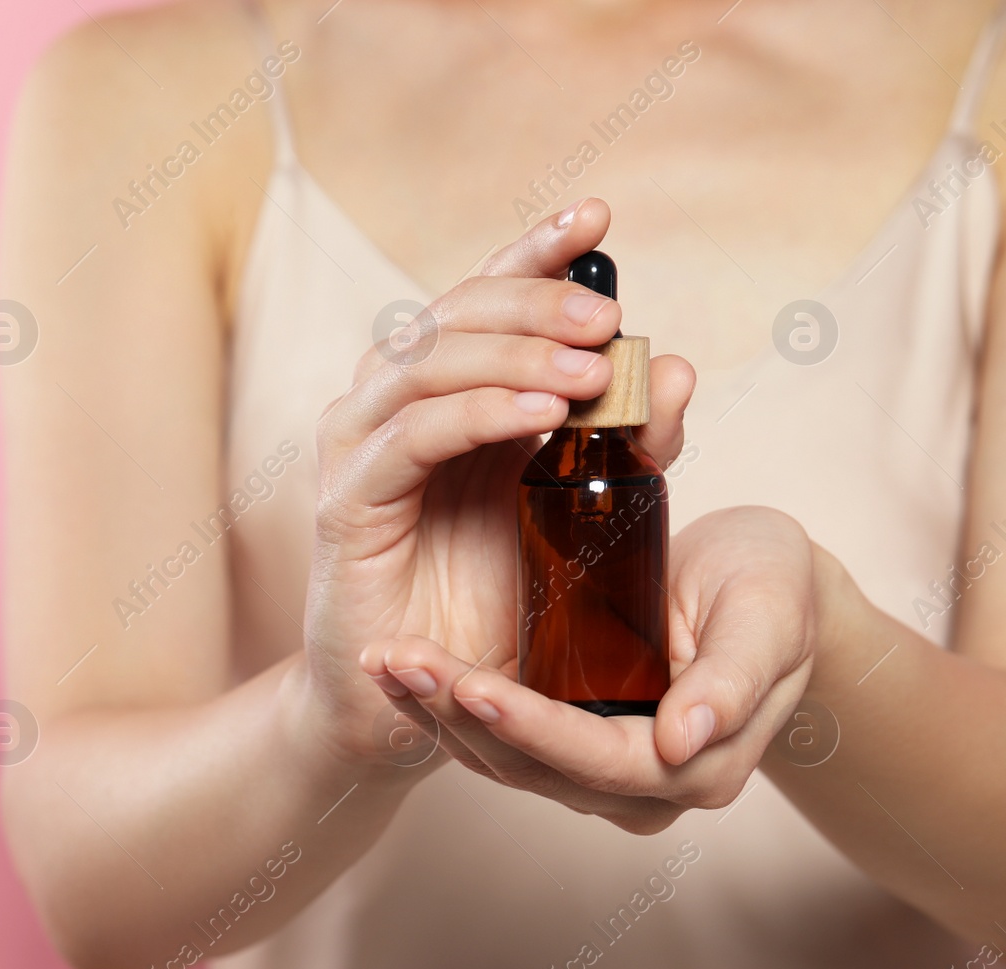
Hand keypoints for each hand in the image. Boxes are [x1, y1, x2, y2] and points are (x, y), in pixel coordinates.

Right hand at [292, 197, 695, 774]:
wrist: (412, 700)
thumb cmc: (486, 600)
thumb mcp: (571, 512)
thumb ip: (621, 443)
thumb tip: (672, 369)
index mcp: (440, 394)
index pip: (481, 299)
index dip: (534, 252)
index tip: (598, 218)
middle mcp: (388, 406)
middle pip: (451, 315)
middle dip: (534, 302)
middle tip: (608, 317)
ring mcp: (359, 449)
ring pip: (426, 363)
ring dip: (514, 354)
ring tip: (591, 368)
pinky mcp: (346, 504)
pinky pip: (411, 436)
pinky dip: (477, 413)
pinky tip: (541, 414)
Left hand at [358, 506, 817, 833]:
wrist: (762, 588)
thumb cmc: (772, 589)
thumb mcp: (769, 614)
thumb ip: (735, 676)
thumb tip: (681, 737)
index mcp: (693, 765)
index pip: (594, 759)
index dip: (530, 727)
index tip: (471, 684)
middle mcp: (638, 787)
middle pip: (529, 765)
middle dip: (456, 713)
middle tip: (392, 659)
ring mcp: (594, 771)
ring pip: (498, 757)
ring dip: (434, 710)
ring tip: (378, 659)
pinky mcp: (563, 741)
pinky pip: (492, 736)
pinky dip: (442, 702)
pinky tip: (396, 666)